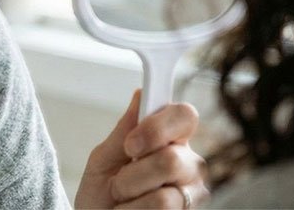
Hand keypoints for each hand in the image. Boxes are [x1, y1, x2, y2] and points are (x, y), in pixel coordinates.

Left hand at [74, 90, 207, 208]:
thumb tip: (141, 94)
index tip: (130, 144)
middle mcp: (188, 164)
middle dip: (133, 175)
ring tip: (124, 201)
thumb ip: (124, 130)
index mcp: (169, 139)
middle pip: (172, 159)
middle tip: (118, 183)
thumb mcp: (103, 159)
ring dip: (131, 199)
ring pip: (165, 195)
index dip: (157, 127)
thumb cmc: (101, 194)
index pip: (185, 116)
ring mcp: (192, 194)